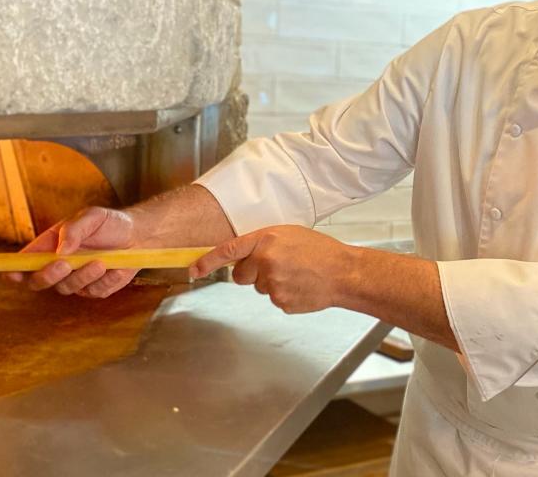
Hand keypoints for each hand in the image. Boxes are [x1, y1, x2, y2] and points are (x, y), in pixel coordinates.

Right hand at [4, 207, 137, 297]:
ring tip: (101, 262)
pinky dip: (105, 281)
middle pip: (38, 281)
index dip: (14, 270)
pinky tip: (115, 268)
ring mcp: (76, 279)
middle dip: (47, 275)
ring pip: (67, 288)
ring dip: (83, 276)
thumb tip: (59, 251)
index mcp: (51, 245)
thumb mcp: (92, 217)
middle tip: (64, 264)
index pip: (25, 261)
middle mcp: (59, 265)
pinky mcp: (94, 289)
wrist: (139, 236)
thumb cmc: (111, 224)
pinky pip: (93, 292)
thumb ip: (74, 231)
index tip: (11, 274)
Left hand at [190, 225, 359, 313]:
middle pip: (241, 275)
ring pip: (260, 288)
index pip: (228, 251)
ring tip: (297, 274)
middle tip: (277, 266)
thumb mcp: (289, 235)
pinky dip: (285, 294)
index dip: (207, 262)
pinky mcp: (281, 302)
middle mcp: (265, 262)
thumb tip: (246, 257)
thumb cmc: (321, 251)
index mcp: (266, 240)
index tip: (194, 270)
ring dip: (273, 282)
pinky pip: (274, 299)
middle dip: (252, 273)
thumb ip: (264, 243)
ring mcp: (273, 285)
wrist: (344, 273)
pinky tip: (301, 286)